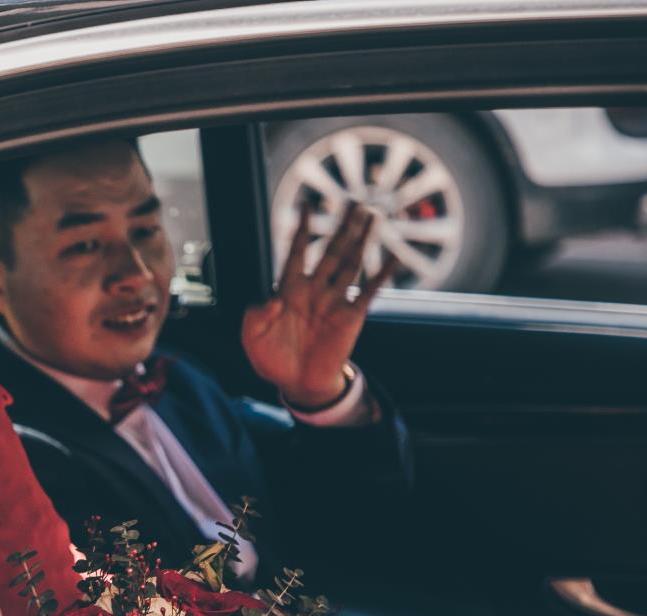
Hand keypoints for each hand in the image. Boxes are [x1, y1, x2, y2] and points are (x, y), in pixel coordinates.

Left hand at [240, 202, 395, 407]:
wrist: (297, 385)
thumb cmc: (273, 359)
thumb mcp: (252, 337)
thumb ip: (255, 316)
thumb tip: (271, 300)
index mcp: (288, 290)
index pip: (295, 253)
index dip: (300, 230)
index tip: (305, 206)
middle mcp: (314, 290)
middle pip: (329, 250)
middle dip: (340, 226)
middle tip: (352, 200)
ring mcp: (334, 301)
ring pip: (350, 263)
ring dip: (361, 240)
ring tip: (372, 216)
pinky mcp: (351, 317)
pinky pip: (369, 292)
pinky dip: (382, 274)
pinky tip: (394, 257)